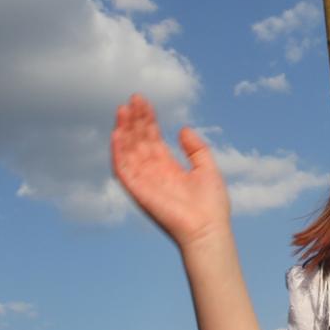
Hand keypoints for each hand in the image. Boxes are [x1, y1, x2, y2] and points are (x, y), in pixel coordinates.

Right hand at [111, 94, 230, 249]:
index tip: (143, 101)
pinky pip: (123, 170)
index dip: (147, 120)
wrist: (208, 230)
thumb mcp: (207, 168)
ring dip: (124, 131)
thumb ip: (196, 148)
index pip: (152, 139)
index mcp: (168, 168)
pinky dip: (118, 152)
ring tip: (123, 109)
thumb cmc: (212, 206)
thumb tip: (182, 129)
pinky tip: (117, 133)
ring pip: (128, 151)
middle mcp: (153, 174)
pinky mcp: (138, 192)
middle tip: (133, 99)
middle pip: (139, 141)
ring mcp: (144, 182)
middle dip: (135, 120)